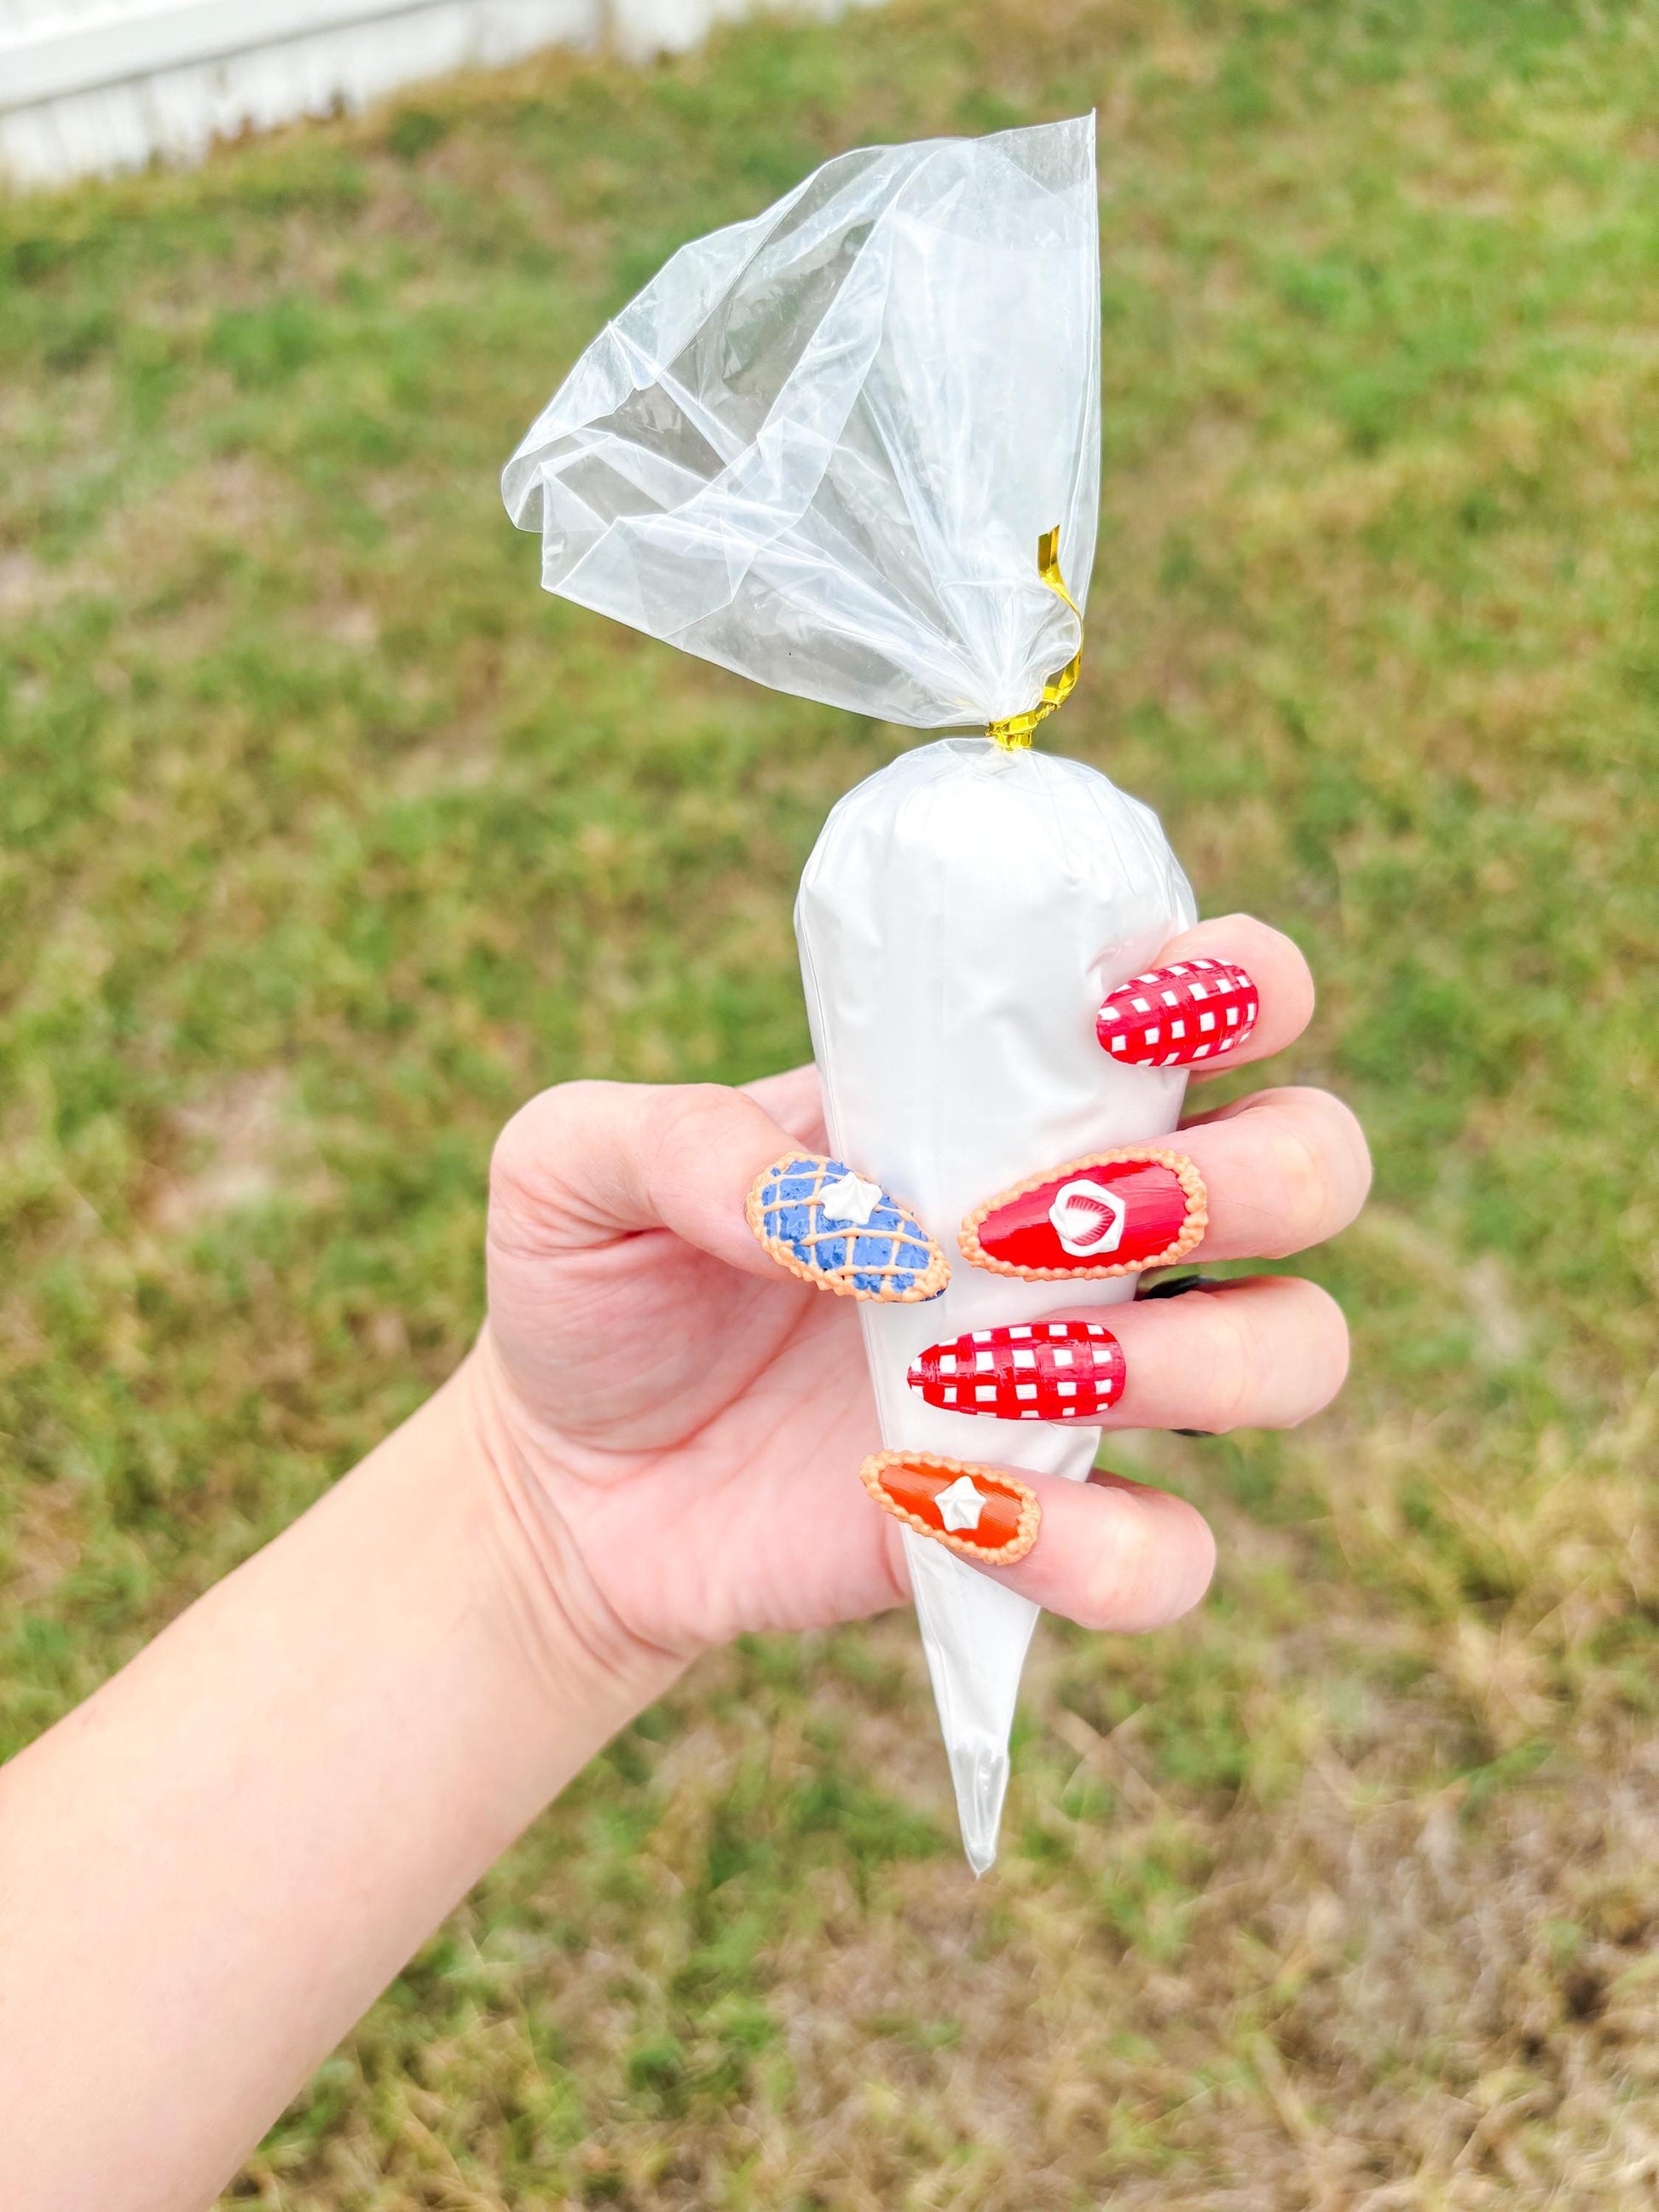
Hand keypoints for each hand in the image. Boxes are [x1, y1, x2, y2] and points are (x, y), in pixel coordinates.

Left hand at [472, 916, 1370, 1676]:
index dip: (1238, 982)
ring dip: (1183, 1355)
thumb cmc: (603, 1282)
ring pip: (1299, 1349)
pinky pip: (1174, 1554)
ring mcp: (1095, 1379)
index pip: (1226, 996)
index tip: (1120, 1018)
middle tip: (1028, 1222)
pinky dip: (1083, 1540)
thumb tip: (857, 1221)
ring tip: (968, 1362)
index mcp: (1016, 1093)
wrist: (572, 1476)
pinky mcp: (1057, 1530)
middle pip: (1320, 1163)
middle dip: (1230, 1180)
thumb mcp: (574, 1163)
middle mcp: (1098, 1224)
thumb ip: (682, 1140)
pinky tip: (924, 1500)